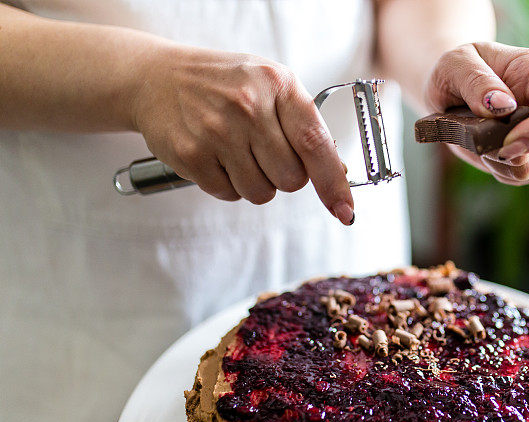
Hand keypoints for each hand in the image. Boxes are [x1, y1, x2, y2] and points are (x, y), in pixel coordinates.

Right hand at [131, 46, 353, 224]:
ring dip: (255, 183)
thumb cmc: (224, 84)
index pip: (315, 144)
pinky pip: (228, 194)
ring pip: (261, 193)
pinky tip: (216, 157)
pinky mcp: (191, 154)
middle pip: (291, 179)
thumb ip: (303, 124)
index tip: (345, 210)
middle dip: (284, 176)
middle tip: (264, 152)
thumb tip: (337, 173)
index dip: (334, 183)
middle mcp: (248, 106)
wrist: (158, 78)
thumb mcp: (270, 85)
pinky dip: (227, 185)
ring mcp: (217, 131)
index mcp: (278, 85)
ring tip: (237, 152)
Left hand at [425, 42, 528, 184]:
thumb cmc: (455, 71)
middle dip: (515, 154)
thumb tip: (503, 106)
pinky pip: (521, 176)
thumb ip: (475, 80)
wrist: (449, 91)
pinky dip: (499, 170)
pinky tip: (484, 152)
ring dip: (502, 163)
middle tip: (482, 148)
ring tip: (478, 142)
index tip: (508, 141)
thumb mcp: (453, 64)